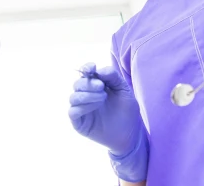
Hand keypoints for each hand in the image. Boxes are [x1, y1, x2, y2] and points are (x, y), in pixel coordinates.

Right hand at [68, 63, 147, 181]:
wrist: (130, 134)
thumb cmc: (127, 111)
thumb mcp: (124, 90)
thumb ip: (114, 77)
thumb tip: (99, 70)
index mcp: (95, 86)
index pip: (85, 73)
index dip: (86, 68)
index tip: (92, 68)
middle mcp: (86, 96)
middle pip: (77, 84)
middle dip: (88, 83)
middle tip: (102, 87)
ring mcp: (82, 109)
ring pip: (73, 97)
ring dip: (87, 95)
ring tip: (102, 97)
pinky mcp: (79, 123)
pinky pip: (73, 112)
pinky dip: (82, 107)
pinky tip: (95, 106)